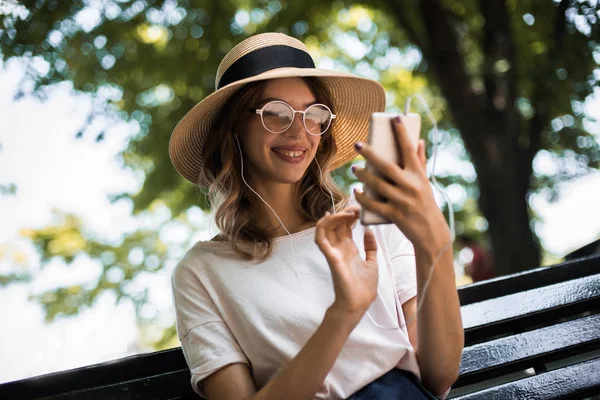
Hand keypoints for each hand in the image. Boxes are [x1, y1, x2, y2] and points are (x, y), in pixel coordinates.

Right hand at [315, 206, 378, 320]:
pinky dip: (322, 226)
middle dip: (343, 212)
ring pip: (324, 228)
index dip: (350, 215)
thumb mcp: (372, 263)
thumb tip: (370, 232)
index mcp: (348, 249)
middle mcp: (339, 248)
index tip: (360, 208)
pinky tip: (332, 218)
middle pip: (335, 224)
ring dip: (334, 217)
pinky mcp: (330, 257)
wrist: (358, 304)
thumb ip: (370, 248)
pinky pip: (320, 239)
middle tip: (355, 207)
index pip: (344, 226)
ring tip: (347, 212)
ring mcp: (333, 252)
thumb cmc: (363, 287)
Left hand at [352, 116, 450, 256]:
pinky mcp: (395, 215)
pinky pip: (375, 205)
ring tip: (354, 168)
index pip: (409, 150)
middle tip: (357, 144)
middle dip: (370, 154)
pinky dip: (363, 198)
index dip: (402, 133)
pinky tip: (356, 191)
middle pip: (387, 166)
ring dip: (363, 175)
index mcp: (418, 175)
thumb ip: (420, 162)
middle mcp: (411, 186)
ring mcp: (403, 201)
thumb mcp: (425, 182)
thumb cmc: (426, 204)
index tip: (395, 118)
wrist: (432, 234)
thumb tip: (419, 140)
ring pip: (378, 185)